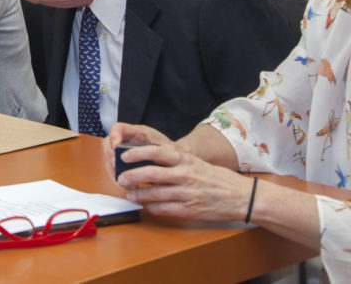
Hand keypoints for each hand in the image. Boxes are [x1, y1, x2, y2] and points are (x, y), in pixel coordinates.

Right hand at [102, 122, 174, 179]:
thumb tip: (143, 162)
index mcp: (136, 132)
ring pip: (109, 159)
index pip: (118, 128)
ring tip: (124, 182)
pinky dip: (119, 179)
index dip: (114, 136)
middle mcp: (126, 141)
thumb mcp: (165, 149)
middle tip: (117, 168)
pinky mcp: (122, 164)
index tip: (116, 148)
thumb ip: (154, 152)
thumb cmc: (169, 151)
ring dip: (113, 171)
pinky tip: (129, 186)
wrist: (175, 160)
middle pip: (108, 145)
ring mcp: (122, 152)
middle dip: (110, 158)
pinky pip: (114, 170)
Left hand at [112, 140, 255, 223]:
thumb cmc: (217, 178)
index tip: (123, 156)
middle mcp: (185, 175)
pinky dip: (152, 208)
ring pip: (154, 194)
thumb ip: (175, 163)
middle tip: (121, 178)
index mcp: (186, 160)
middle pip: (150, 174)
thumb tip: (147, 163)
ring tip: (130, 194)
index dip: (137, 153)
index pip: (156, 152)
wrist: (241, 197)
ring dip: (138, 195)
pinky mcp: (189, 210)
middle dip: (131, 177)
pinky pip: (164, 209)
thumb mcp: (196, 163)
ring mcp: (187, 194)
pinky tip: (148, 206)